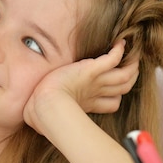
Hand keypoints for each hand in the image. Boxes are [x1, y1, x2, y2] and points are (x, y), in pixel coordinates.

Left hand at [24, 40, 138, 131]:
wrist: (45, 106)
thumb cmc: (41, 113)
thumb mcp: (46, 115)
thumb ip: (45, 115)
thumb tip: (30, 119)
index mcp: (87, 104)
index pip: (112, 103)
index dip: (115, 97)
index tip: (114, 91)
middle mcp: (96, 93)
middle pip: (124, 87)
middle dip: (129, 78)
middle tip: (130, 69)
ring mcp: (96, 82)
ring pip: (125, 75)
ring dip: (131, 65)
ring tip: (133, 56)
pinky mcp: (91, 70)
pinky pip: (112, 59)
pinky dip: (119, 51)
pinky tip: (121, 43)